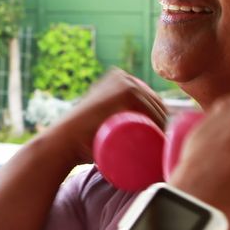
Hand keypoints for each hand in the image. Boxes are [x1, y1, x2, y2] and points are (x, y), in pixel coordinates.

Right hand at [41, 68, 169, 165]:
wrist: (64, 141)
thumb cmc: (80, 139)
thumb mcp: (97, 122)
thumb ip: (106, 121)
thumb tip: (116, 137)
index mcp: (119, 80)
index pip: (151, 104)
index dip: (160, 125)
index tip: (158, 145)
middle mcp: (123, 76)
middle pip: (157, 107)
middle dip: (164, 130)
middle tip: (159, 153)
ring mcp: (126, 81)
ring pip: (158, 111)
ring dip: (166, 131)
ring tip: (162, 153)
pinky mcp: (127, 91)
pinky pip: (154, 111)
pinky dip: (162, 126)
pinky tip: (164, 140)